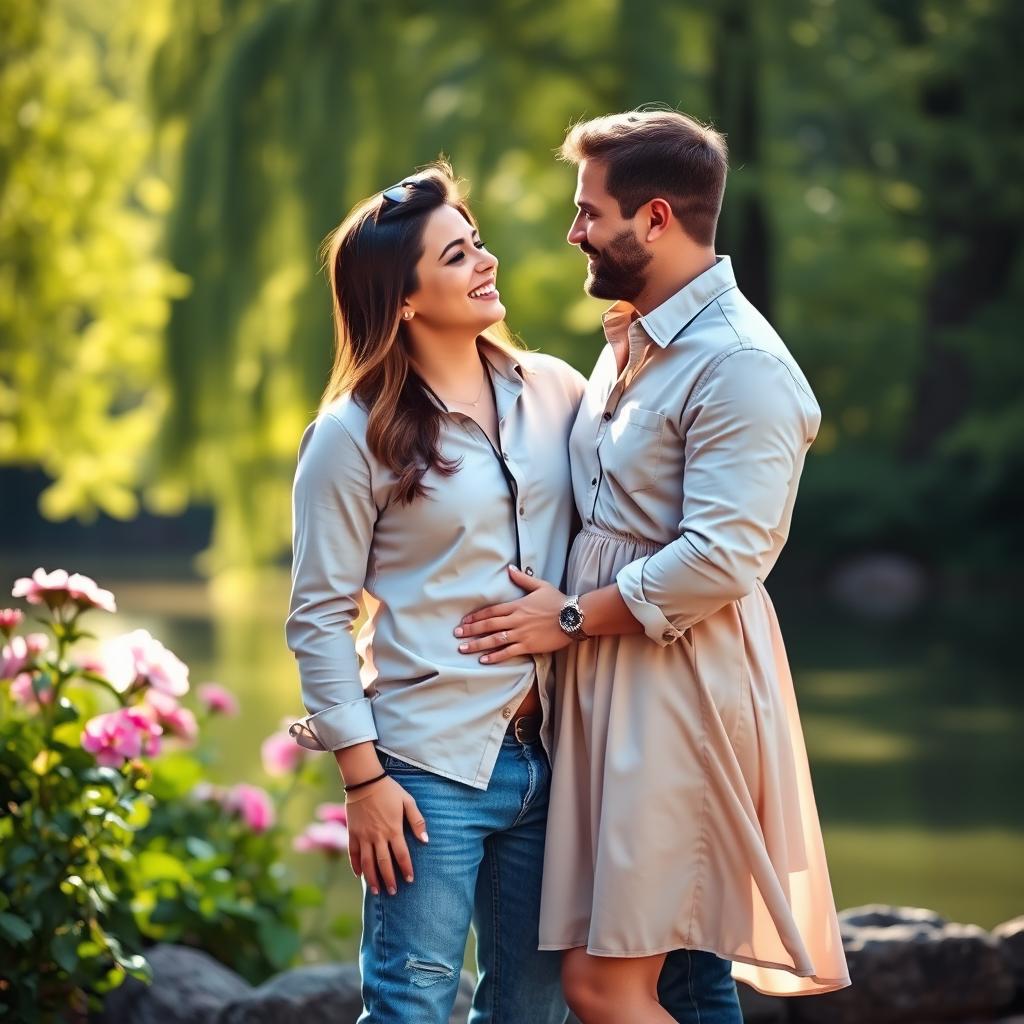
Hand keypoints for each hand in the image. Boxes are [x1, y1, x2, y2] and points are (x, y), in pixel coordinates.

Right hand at [345, 777, 427, 895]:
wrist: (365, 780)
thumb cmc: (389, 790)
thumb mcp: (408, 801)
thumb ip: (417, 821)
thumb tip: (425, 840)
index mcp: (393, 829)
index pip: (401, 855)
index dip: (406, 869)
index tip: (409, 880)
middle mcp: (378, 836)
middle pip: (384, 863)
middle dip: (389, 880)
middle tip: (393, 892)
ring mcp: (363, 835)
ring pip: (367, 863)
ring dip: (372, 879)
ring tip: (377, 891)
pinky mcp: (352, 833)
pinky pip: (353, 853)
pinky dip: (356, 866)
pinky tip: (359, 875)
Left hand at [454, 565, 571, 663]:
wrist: (574, 616)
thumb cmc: (558, 601)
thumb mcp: (540, 585)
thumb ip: (522, 578)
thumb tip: (510, 568)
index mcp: (517, 605)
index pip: (491, 611)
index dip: (476, 616)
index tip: (464, 621)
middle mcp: (516, 620)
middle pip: (488, 625)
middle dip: (471, 630)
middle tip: (456, 634)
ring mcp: (521, 634)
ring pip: (494, 640)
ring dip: (477, 644)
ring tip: (463, 648)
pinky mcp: (529, 645)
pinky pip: (508, 652)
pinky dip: (495, 656)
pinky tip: (483, 660)